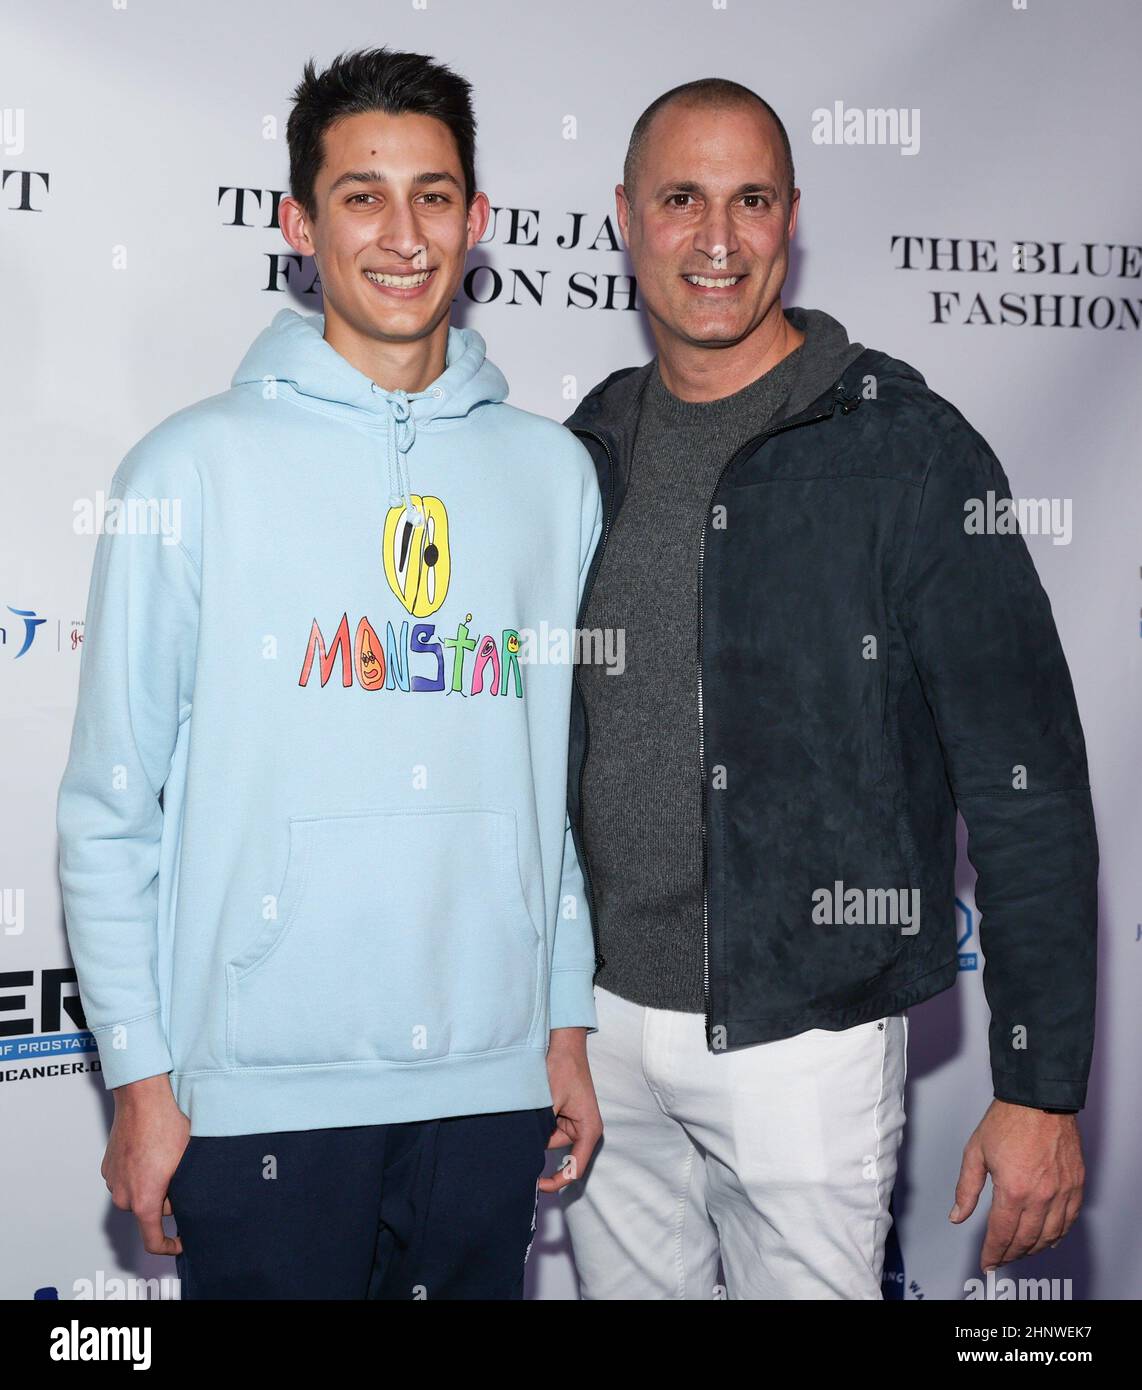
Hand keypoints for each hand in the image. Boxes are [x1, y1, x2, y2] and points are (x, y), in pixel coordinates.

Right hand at [102, 1073, 190, 1255]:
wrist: (142, 1099)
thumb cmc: (167, 1126)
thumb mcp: (187, 1163)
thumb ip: (184, 1192)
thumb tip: (189, 1204)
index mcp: (144, 1201)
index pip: (153, 1240)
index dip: (169, 1246)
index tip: (181, 1242)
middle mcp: (123, 1196)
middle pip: (150, 1210)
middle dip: (166, 1198)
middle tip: (180, 1173)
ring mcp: (112, 1180)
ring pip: (138, 1193)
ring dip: (152, 1184)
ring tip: (165, 1157)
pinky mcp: (108, 1166)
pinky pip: (127, 1178)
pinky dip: (139, 1172)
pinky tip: (151, 1152)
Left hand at [540, 1027, 602, 1194]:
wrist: (564, 1045)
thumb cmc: (563, 1068)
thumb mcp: (549, 1102)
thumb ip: (542, 1129)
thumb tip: (526, 1152)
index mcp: (589, 1130)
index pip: (574, 1169)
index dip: (556, 1182)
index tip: (536, 1187)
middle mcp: (584, 1130)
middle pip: (559, 1155)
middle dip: (539, 1148)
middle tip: (520, 1143)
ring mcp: (575, 1124)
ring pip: (550, 1141)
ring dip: (537, 1133)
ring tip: (531, 1113)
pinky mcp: (565, 1116)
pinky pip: (548, 1129)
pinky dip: (538, 1125)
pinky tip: (531, 1113)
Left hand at [949, 1099, 1084, 1272]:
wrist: (1038, 1099)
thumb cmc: (1007, 1120)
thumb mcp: (975, 1152)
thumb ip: (967, 1189)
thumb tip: (957, 1215)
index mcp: (1013, 1189)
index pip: (1002, 1234)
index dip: (992, 1252)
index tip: (987, 1261)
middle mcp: (1041, 1196)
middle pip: (1026, 1239)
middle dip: (1010, 1254)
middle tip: (1000, 1259)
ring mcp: (1062, 1192)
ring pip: (1049, 1235)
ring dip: (1033, 1249)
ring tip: (1020, 1252)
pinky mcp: (1076, 1185)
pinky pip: (1069, 1221)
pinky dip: (1058, 1235)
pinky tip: (1049, 1240)